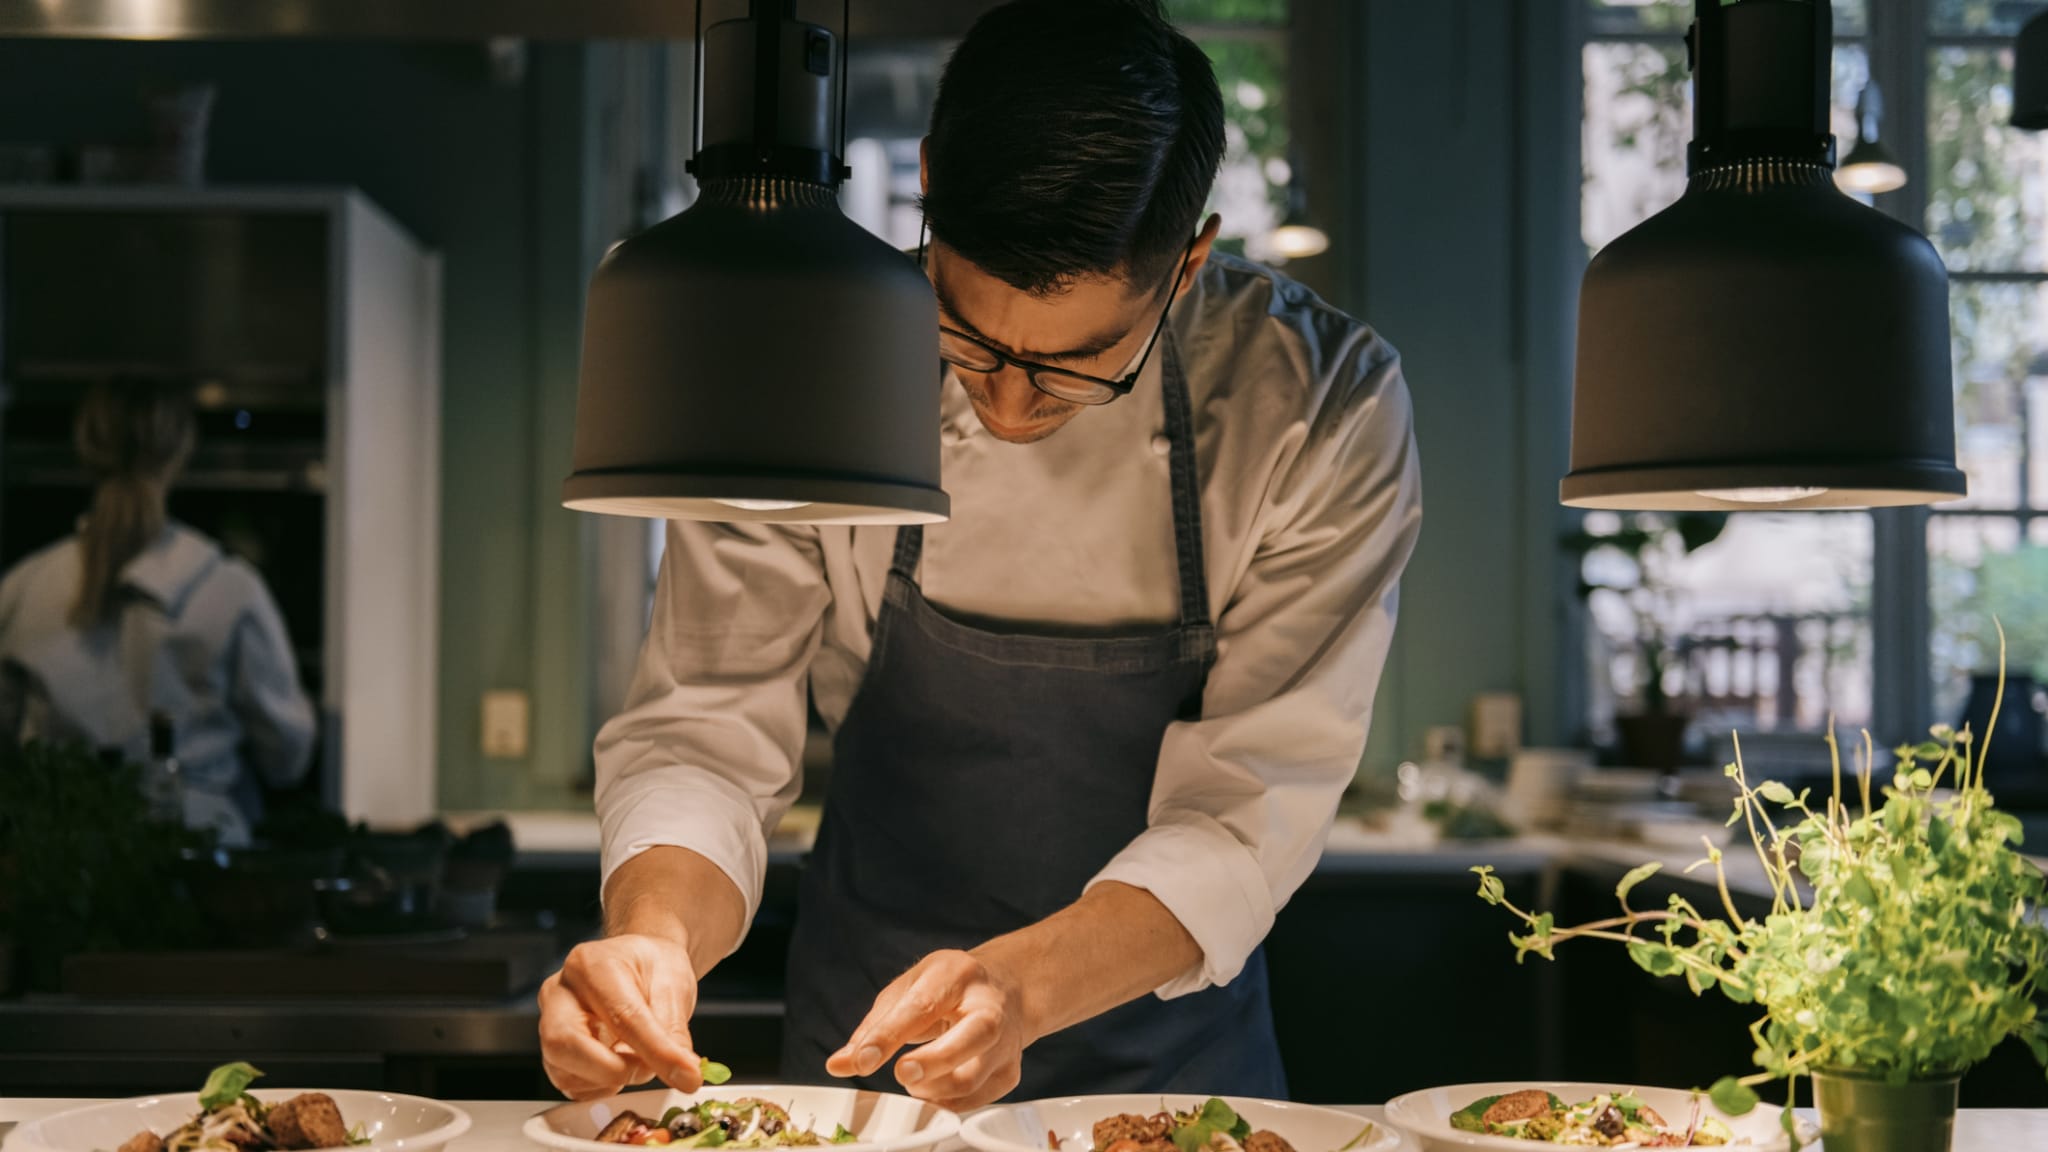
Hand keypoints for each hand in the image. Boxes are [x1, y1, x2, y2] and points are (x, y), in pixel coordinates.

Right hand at [539, 934, 706, 1099]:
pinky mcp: (554, 1052)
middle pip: (564, 1044)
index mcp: (592, 965)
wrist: (638, 965)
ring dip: (609, 1081)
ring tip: (639, 1061)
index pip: (621, 1016)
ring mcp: (549, 1024)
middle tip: (648, 1068)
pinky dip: (601, 1087)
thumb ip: (675, 1034)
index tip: (685, 1073)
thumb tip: (686, 1075)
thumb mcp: (674, 987)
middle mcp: (559, 993)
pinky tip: (621, 1066)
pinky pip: (570, 1084)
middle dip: (612, 1070)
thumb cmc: (651, 968)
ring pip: (564, 1072)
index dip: (655, 1050)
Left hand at [826, 949, 1028, 1110]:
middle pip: (972, 1036)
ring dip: (932, 1089)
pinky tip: (933, 1090)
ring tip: (913, 1079)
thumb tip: (840, 1063)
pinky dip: (947, 1102)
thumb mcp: (908, 990)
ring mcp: (1006, 1040)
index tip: (862, 1061)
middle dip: (932, 1062)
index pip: (922, 1006)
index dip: (889, 1035)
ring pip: (974, 1076)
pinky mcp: (1011, 1070)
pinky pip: (977, 1099)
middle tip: (901, 1074)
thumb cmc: (948, 989)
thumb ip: (874, 1027)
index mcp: (957, 974)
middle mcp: (989, 1005)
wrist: (1006, 991)